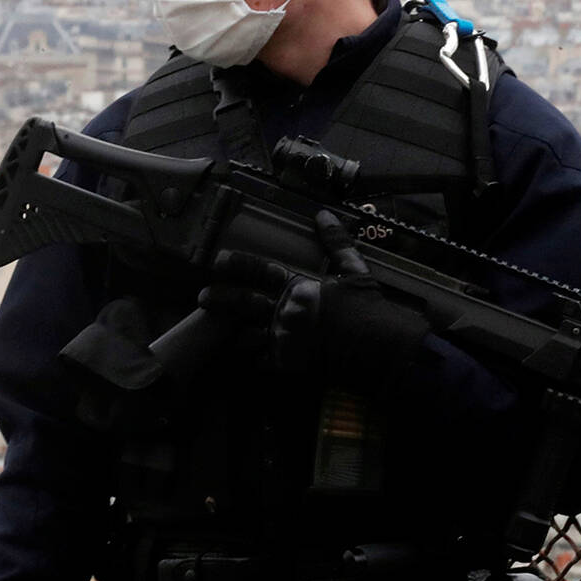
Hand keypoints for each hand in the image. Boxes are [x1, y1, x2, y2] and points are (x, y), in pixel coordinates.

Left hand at [200, 210, 429, 388]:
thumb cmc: (368, 309)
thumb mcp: (355, 272)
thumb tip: (323, 215)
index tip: (217, 261)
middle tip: (201, 297)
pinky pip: (262, 362)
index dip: (237, 265)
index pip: (260, 270)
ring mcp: (284, 340)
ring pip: (246, 336)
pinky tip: (246, 358)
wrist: (379, 350)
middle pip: (242, 304)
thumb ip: (336, 244)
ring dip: (233, 332)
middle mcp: (284, 312)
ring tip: (218, 331)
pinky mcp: (288, 365)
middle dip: (219, 299)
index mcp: (298, 287)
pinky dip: (254, 359)